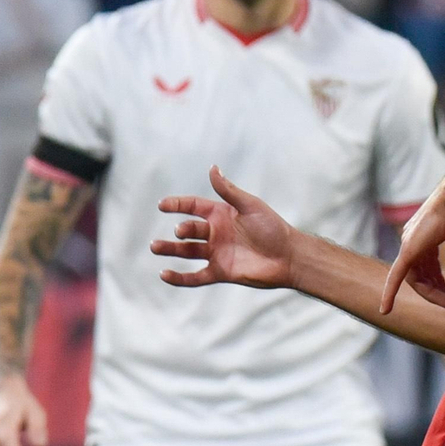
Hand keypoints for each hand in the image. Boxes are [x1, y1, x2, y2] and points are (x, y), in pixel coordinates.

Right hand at [151, 166, 294, 288]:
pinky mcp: (220, 272)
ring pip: (187, 251)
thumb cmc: (273, 228)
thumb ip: (228, 190)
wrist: (289, 257)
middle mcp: (217, 233)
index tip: (162, 205)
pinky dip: (180, 277)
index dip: (178, 205)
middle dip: (181, 231)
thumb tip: (212, 167)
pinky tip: (164, 274)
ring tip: (155, 247)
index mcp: (222, 214)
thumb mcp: (250, 206)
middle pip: (190, 230)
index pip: (194, 207)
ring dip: (170, 249)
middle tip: (179, 232)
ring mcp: (217, 253)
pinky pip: (195, 276)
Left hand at [379, 181, 444, 313]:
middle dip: (434, 288)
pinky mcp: (407, 251)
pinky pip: (396, 278)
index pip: (427, 263)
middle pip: (419, 272)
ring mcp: (408, 245)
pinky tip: (385, 310)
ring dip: (429, 292)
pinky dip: (390, 294)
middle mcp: (412, 240)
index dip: (436, 279)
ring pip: (414, 278)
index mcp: (423, 236)